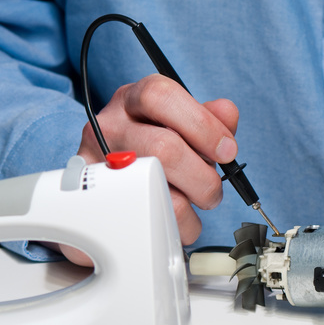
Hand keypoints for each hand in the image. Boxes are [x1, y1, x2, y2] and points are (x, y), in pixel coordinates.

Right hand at [63, 74, 238, 264]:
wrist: (109, 186)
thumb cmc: (154, 150)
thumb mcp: (181, 126)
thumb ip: (209, 118)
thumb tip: (226, 112)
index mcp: (132, 100)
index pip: (161, 96)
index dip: (202, 124)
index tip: (227, 151)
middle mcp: (109, 126)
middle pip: (163, 148)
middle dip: (203, 176)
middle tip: (212, 189)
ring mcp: (97, 164)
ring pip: (155, 188)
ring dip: (191, 205)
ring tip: (194, 204)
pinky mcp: (96, 202)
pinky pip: (146, 219)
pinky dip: (177, 228)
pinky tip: (177, 220)